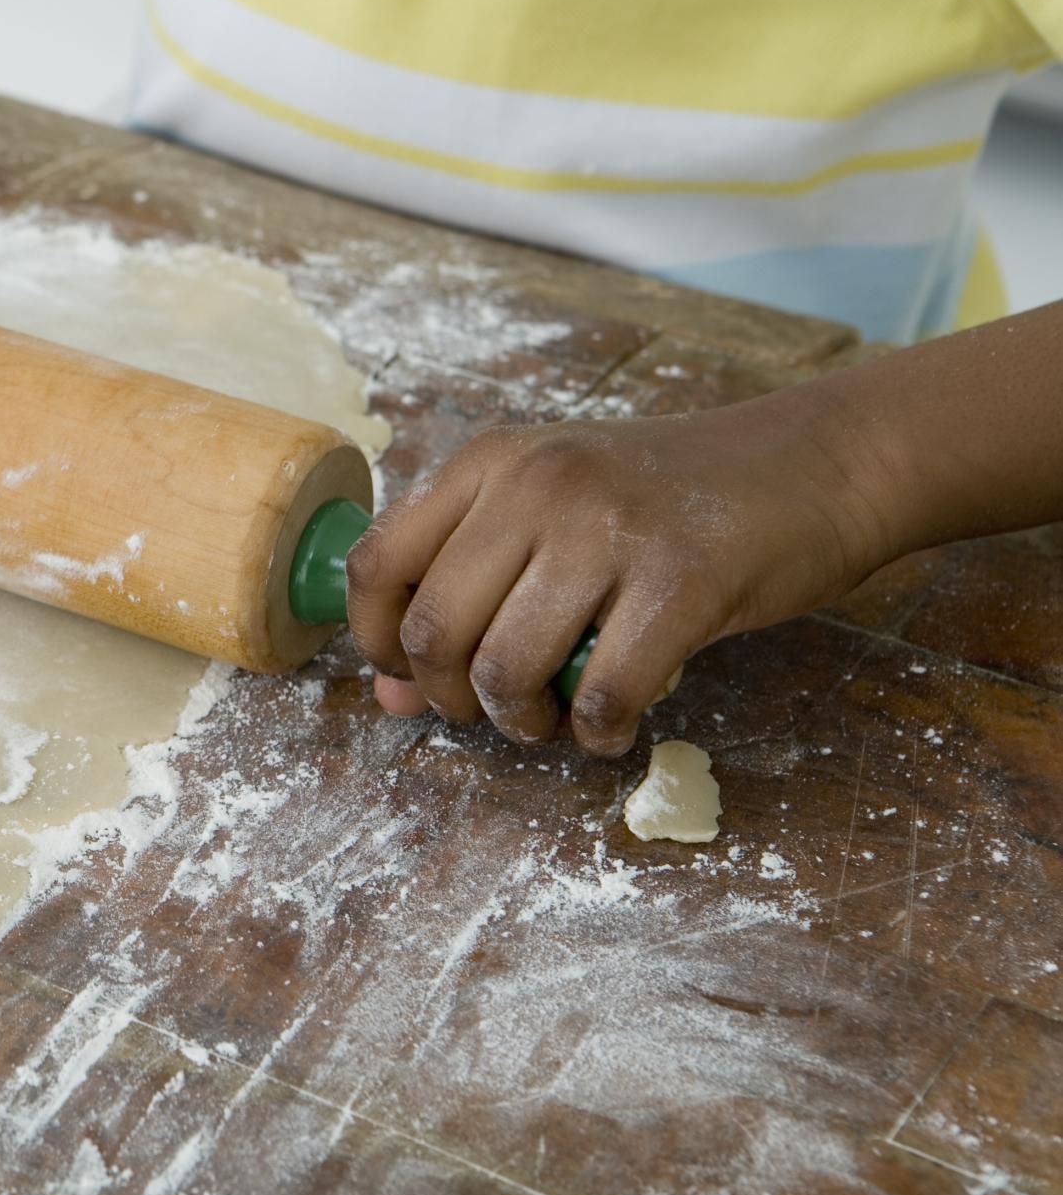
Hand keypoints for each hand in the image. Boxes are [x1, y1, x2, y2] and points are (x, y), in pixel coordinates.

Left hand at [344, 387, 895, 754]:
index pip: (376, 565)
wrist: (819, 463)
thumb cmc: (671, 500)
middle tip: (496, 709)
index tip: (413, 674)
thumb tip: (388, 694)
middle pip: (434, 631)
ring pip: (506, 670)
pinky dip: (599, 733)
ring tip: (554, 718)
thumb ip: (468, 591)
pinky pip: (603, 694)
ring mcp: (608, 527)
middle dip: (453, 698)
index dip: (377, 642)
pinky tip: (613, 724)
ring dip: (523, 722)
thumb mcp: (554, 516)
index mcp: (491, 461)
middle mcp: (536, 483)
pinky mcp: (682, 580)